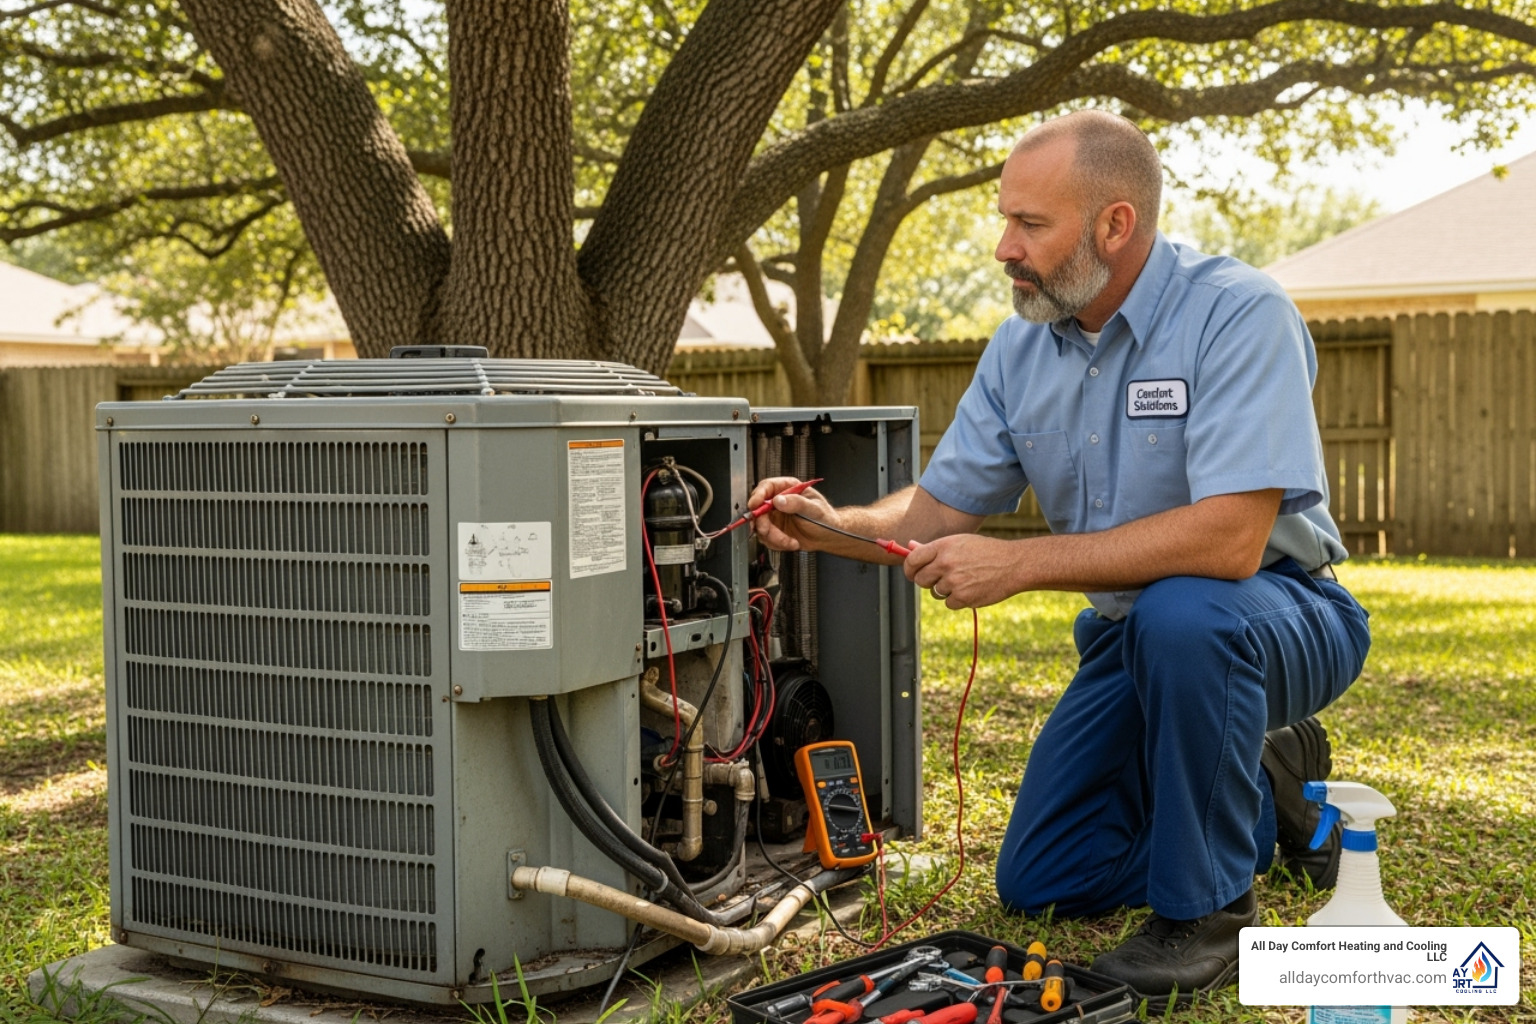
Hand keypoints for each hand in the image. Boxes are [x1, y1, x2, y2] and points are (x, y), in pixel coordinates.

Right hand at [746, 476, 834, 551]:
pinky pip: (766, 538)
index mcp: (788, 488)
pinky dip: (777, 544)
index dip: (758, 495)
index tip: (755, 505)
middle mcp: (779, 501)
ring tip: (790, 541)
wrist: (828, 537)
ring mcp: (774, 517)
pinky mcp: (774, 530)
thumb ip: (797, 503)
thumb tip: (779, 500)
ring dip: (774, 537)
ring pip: (760, 526)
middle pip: (758, 509)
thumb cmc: (826, 519)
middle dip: (763, 524)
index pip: (766, 487)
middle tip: (769, 531)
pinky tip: (790, 543)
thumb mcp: (814, 509)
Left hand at [903, 535, 1023, 608]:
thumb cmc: (986, 551)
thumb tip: (910, 546)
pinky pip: (949, 603)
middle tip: (940, 578)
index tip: (912, 573)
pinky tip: (972, 588)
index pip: (912, 560)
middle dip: (927, 581)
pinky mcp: (963, 598)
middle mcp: (946, 563)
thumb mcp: (960, 542)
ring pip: (935, 592)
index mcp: (943, 546)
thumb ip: (935, 548)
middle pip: (920, 580)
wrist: (1013, 564)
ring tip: (964, 580)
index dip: (909, 569)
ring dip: (945, 590)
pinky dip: (958, 600)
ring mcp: (954, 581)